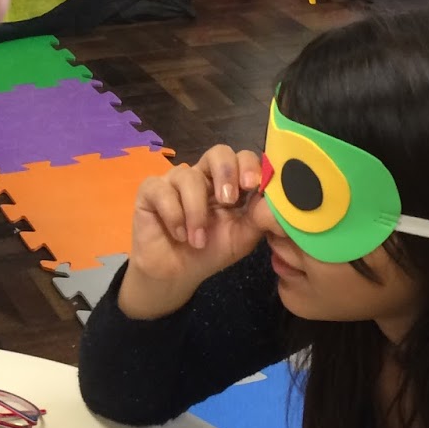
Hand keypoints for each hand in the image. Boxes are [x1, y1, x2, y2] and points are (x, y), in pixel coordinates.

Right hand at [119, 145, 276, 318]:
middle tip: (229, 200)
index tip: (253, 186)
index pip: (242, 159)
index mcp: (228, 183)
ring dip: (196, 212)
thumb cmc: (210, 251)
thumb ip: (260, 216)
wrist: (176, 274)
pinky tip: (179, 234)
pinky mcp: (150, 191)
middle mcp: (203, 176)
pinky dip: (174, 215)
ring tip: (198, 240)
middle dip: (226, 172)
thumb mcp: (243, 237)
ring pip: (188, 175)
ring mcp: (175, 181)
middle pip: (218, 152)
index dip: (249, 166)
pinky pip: (162, 190)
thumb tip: (278, 198)